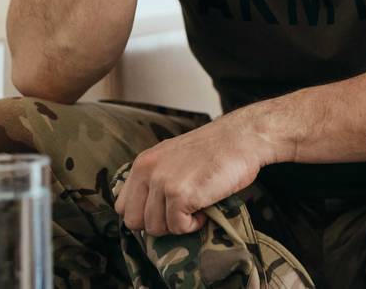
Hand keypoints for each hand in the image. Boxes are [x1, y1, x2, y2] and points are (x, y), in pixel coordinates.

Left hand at [113, 110, 277, 236]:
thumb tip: (151, 210)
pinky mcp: (180, 194)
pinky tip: (205, 208)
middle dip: (158, 224)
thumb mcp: (174, 157)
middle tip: (181, 212)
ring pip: (155, 228)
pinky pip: (178, 227)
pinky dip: (193, 224)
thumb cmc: (216, 149)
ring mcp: (162, 183)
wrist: (242, 137)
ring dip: (178, 224)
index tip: (165, 212)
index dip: (144, 215)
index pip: (122, 206)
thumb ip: (157, 178)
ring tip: (197, 207)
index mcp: (143, 163)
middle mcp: (147, 172)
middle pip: (134, 221)